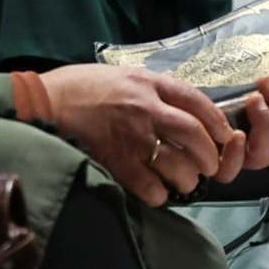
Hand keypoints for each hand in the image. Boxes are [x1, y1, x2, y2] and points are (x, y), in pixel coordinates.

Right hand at [37, 64, 242, 207]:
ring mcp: (133, 138)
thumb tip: (178, 104)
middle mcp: (146, 109)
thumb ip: (151, 88)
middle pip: (195, 137)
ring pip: (180, 167)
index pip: (198, 101)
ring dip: (188, 179)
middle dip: (209, 156)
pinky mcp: (118, 163)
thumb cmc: (80, 86)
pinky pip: (152, 188)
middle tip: (208, 166)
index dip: (217, 122)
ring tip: (184, 182)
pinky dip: (160, 194)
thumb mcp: (122, 74)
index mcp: (148, 84)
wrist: (45, 103)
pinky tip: (156, 191)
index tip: (223, 135)